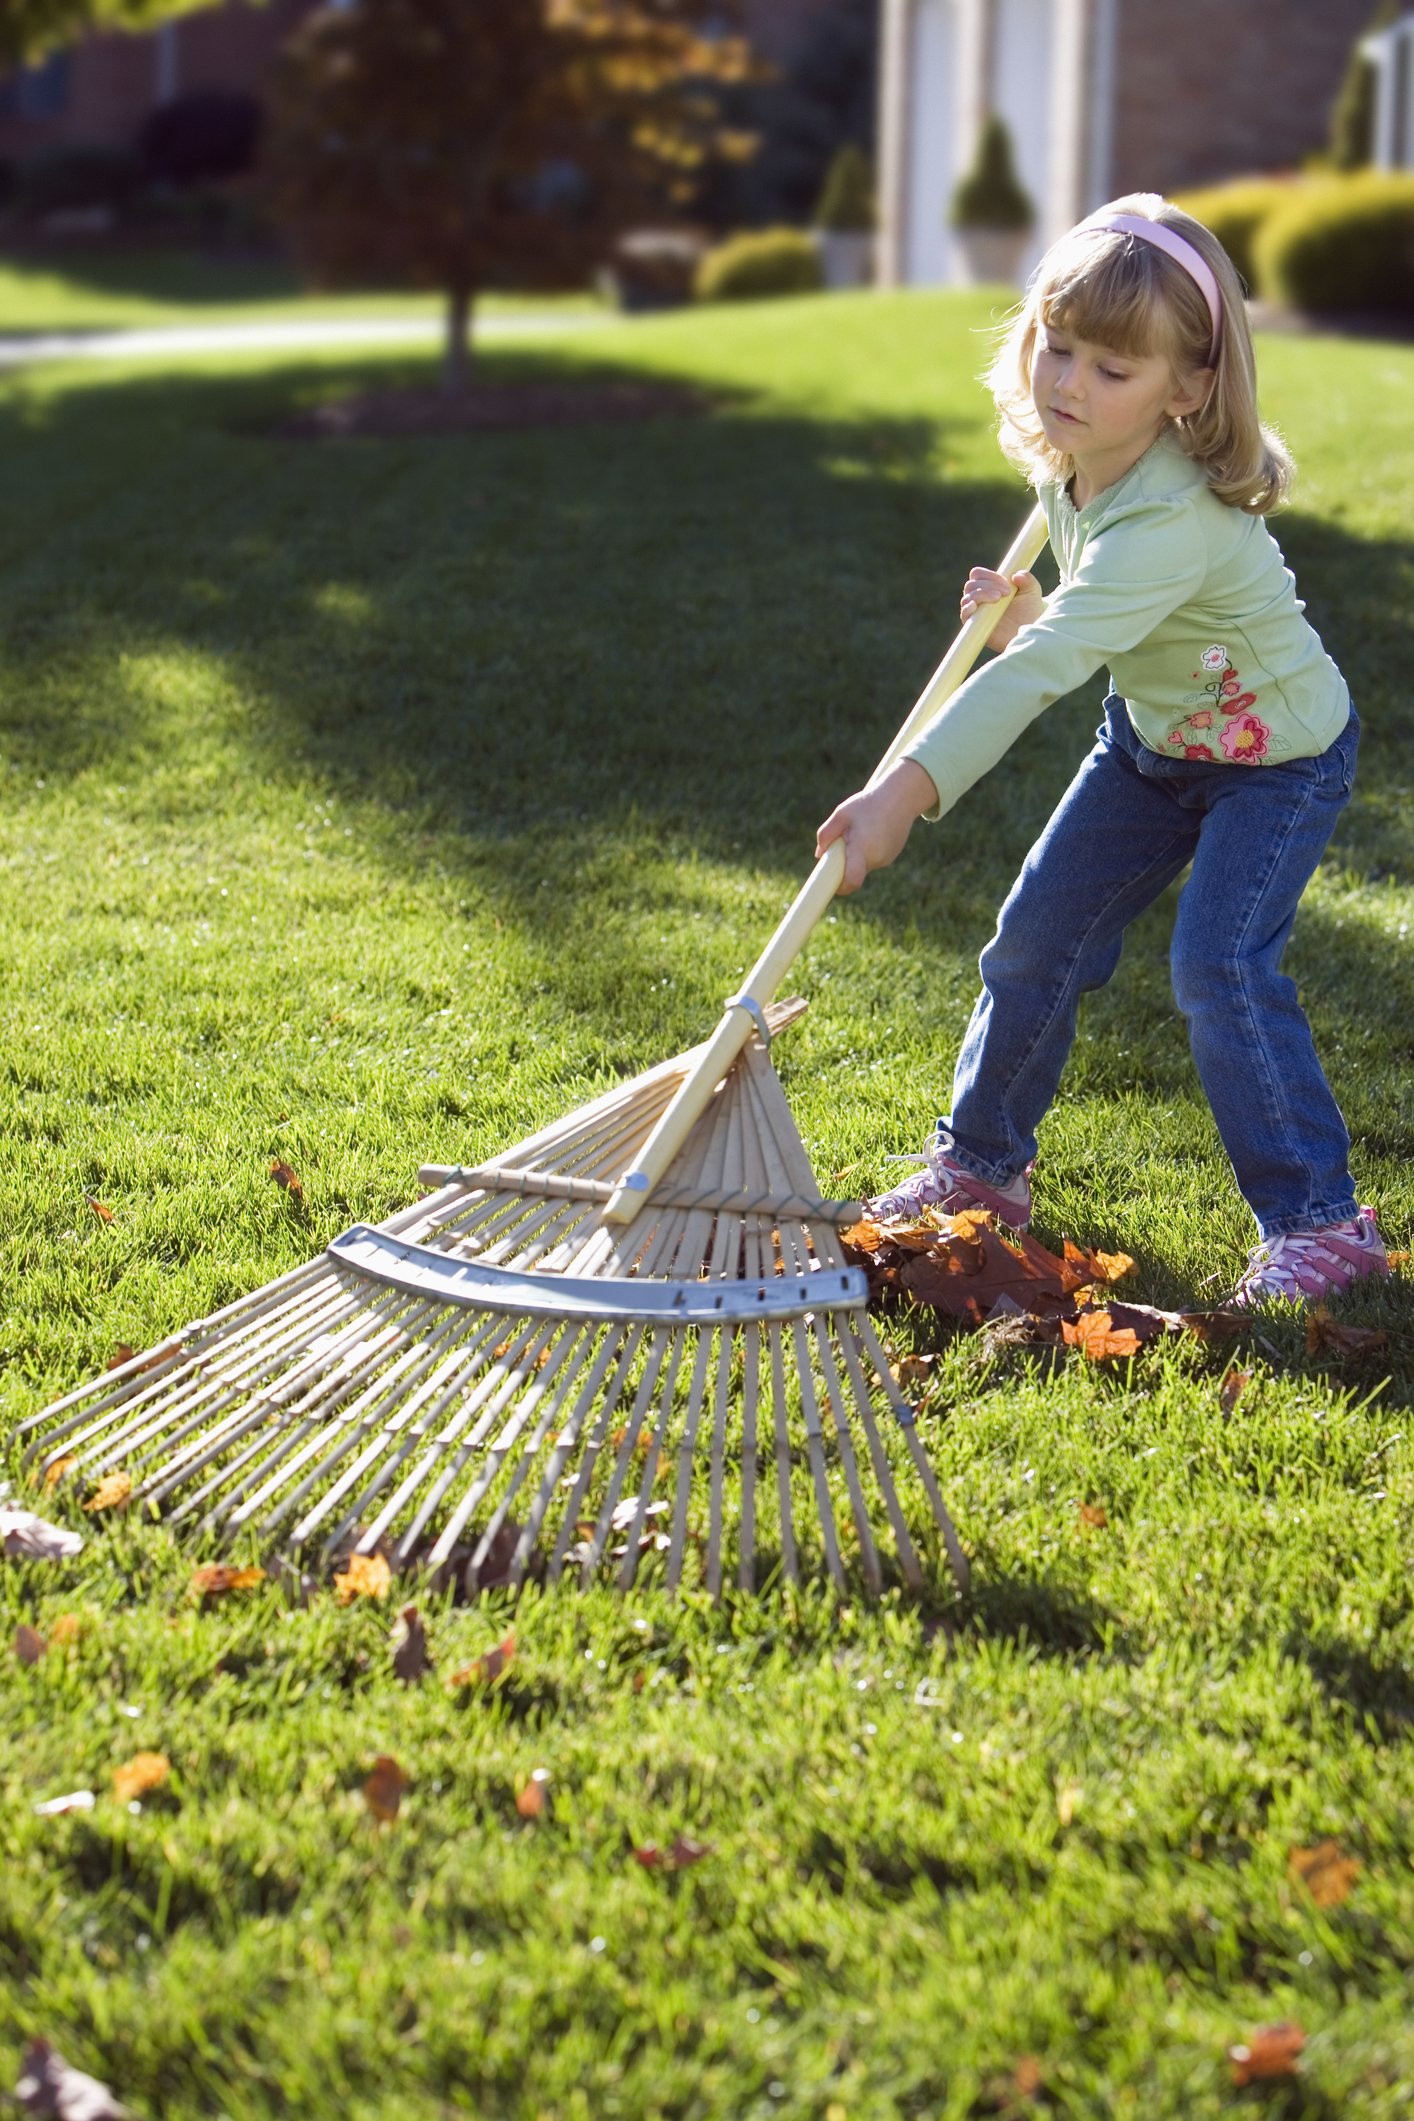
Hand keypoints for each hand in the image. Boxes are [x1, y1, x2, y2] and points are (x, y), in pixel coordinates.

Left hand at [815, 759, 937, 894]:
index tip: (831, 883)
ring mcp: (886, 858)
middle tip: (844, 840)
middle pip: (854, 872)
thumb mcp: (841, 814)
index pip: (852, 881)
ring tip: (862, 830)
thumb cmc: (868, 804)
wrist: (901, 797)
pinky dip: (868, 851)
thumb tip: (819, 855)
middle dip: (844, 863)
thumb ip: (826, 834)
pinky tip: (872, 831)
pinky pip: (873, 859)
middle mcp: (877, 858)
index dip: (840, 887)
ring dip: (856, 854)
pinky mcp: (892, 855)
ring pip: (863, 865)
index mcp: (863, 849)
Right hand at [959, 568, 1043, 651]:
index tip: (1006, 582)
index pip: (978, 575)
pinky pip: (964, 615)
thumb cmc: (1030, 611)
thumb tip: (1016, 574)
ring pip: (967, 598)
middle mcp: (980, 598)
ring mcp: (977, 612)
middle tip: (1006, 593)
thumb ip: (1027, 579)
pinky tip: (975, 606)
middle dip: (987, 585)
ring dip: (981, 594)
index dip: (989, 575)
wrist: (1029, 631)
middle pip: (971, 585)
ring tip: (998, 599)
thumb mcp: (1032, 591)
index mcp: (990, 586)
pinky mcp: (976, 626)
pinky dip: (967, 609)